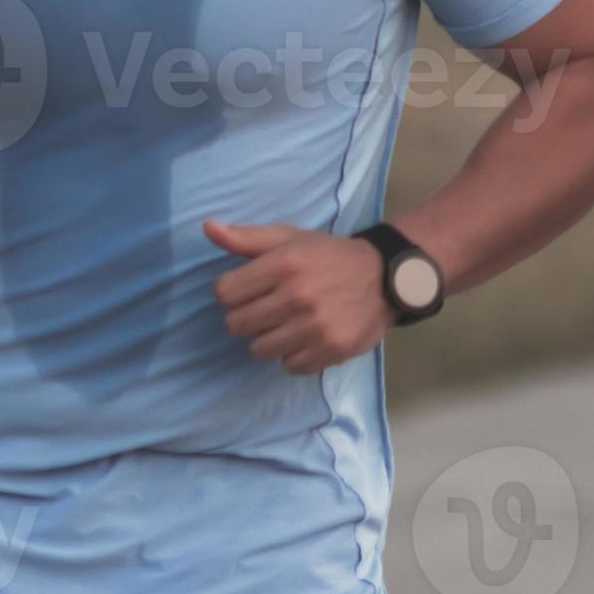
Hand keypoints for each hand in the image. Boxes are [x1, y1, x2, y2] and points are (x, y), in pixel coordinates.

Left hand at [206, 219, 393, 374]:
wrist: (386, 277)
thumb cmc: (328, 256)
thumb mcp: (288, 238)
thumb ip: (245, 237)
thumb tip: (207, 227)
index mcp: (282, 265)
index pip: (223, 293)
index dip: (231, 293)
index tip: (249, 290)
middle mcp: (297, 296)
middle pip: (236, 324)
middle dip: (246, 317)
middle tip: (268, 309)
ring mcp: (316, 326)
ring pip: (259, 349)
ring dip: (268, 339)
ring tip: (287, 324)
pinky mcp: (332, 349)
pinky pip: (290, 366)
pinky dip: (294, 356)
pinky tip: (306, 338)